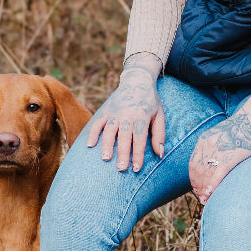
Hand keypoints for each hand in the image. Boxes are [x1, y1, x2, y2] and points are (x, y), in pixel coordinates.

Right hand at [86, 54, 164, 171]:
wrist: (138, 81)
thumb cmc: (151, 102)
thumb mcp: (160, 115)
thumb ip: (159, 134)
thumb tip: (160, 154)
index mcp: (142, 116)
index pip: (140, 138)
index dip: (138, 154)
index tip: (136, 168)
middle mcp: (127, 114)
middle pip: (124, 136)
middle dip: (122, 153)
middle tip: (121, 168)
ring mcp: (115, 112)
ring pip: (109, 130)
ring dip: (106, 144)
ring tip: (105, 158)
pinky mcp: (106, 110)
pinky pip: (97, 122)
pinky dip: (93, 133)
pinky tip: (89, 145)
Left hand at [189, 108, 250, 203]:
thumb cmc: (240, 129)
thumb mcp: (219, 135)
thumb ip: (212, 147)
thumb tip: (209, 163)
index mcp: (203, 140)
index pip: (193, 164)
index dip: (193, 179)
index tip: (196, 189)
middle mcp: (208, 145)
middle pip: (197, 171)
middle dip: (198, 187)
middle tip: (201, 198)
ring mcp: (218, 151)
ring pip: (205, 175)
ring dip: (204, 190)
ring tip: (205, 200)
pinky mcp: (230, 156)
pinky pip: (218, 174)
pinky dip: (212, 186)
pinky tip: (210, 194)